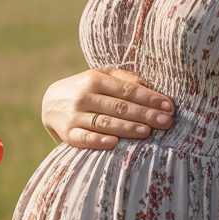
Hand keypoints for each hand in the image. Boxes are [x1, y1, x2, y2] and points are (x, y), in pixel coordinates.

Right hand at [41, 67, 173, 149]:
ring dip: (126, 127)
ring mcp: (75, 115)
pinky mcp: (68, 133)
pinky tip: (114, 143)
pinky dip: (98, 140)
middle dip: (145, 114)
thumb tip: (145, 83)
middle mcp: (85, 96)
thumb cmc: (85, 88)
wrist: (49, 102)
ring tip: (147, 132)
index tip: (168, 106)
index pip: (128, 90)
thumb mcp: (100, 76)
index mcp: (95, 79)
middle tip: (166, 121)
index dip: (149, 98)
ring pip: (105, 122)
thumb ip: (122, 78)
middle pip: (120, 106)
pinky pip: (84, 138)